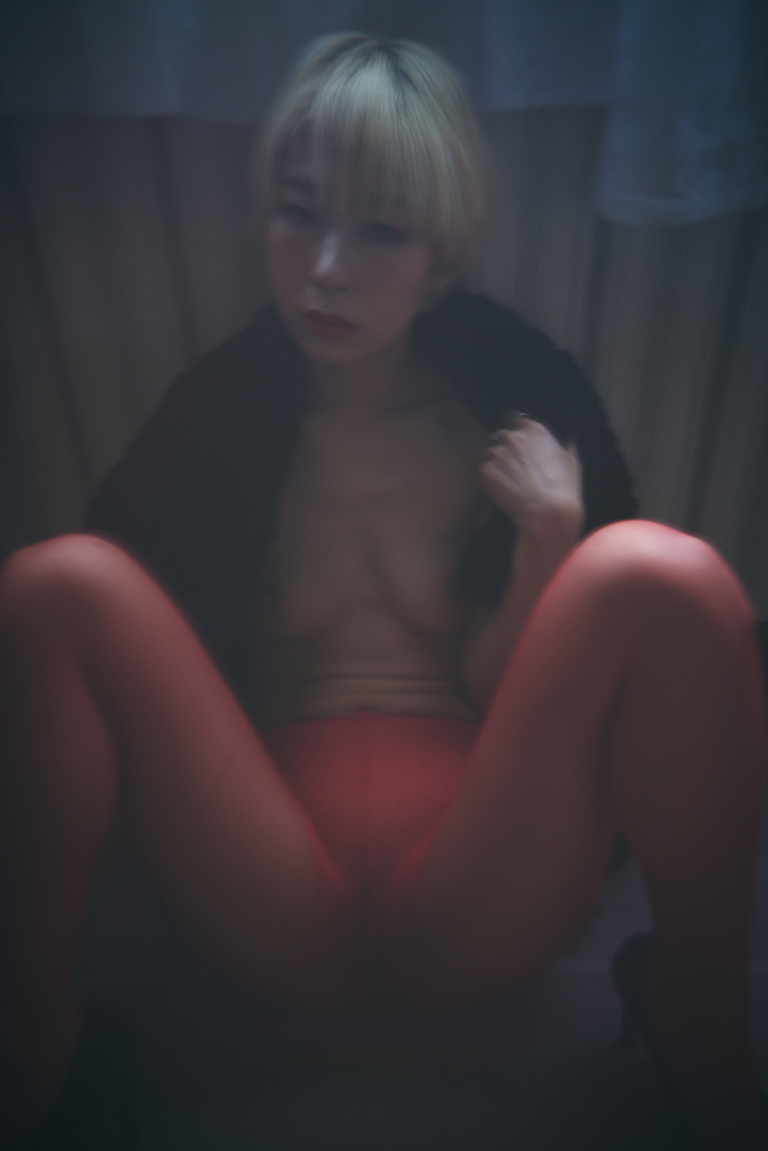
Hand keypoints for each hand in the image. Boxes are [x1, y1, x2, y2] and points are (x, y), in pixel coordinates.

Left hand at [478, 414, 583, 541]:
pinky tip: (501, 491)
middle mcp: (513, 437)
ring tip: (506, 481)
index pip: (512, 418)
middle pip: (499, 436)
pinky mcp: (486, 471)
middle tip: (511, 467)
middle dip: (503, 448)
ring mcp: (497, 453)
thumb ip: (567, 445)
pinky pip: (482, 472)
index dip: (512, 429)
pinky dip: (488, 480)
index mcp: (533, 429)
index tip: (513, 441)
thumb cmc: (564, 489)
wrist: (548, 512)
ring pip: (488, 454)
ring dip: (494, 464)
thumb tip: (571, 437)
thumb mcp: (572, 462)